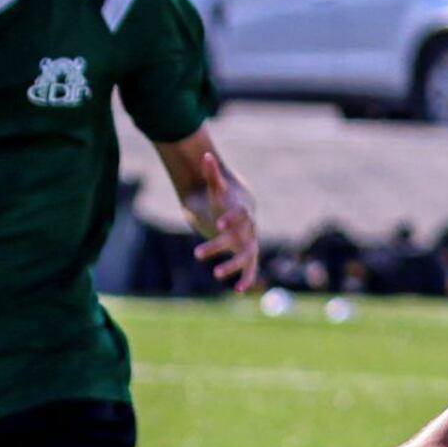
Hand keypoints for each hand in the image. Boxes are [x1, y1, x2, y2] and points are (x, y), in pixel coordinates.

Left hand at [183, 145, 258, 288]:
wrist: (239, 214)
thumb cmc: (225, 201)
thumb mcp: (217, 189)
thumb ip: (212, 174)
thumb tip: (206, 155)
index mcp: (243, 213)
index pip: (240, 216)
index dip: (232, 219)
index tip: (219, 224)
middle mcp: (250, 230)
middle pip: (238, 239)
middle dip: (219, 246)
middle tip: (197, 254)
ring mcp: (250, 244)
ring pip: (245, 257)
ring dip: (232, 266)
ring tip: (215, 273)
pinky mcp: (249, 257)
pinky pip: (250, 269)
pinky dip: (246, 279)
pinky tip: (238, 290)